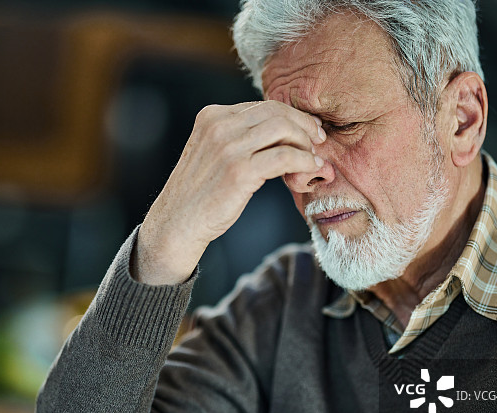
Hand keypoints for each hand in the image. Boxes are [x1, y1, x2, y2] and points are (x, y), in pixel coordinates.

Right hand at [133, 101, 326, 284]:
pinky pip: (284, 156)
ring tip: (314, 156)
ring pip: (282, 129)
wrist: (177, 223)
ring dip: (305, 141)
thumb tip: (279, 131)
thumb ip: (237, 137)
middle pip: (275, 112)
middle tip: (318, 138)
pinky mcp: (239, 171)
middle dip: (303, 123)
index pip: (262, 105)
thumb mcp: (212, 152)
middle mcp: (218, 126)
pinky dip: (304, 160)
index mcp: (211, 116)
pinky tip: (310, 168)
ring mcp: (228, 147)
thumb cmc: (199, 193)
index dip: (291, 115)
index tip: (307, 128)